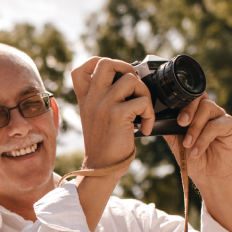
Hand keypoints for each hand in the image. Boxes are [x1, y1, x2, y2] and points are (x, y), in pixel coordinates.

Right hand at [71, 56, 152, 171]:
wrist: (102, 168)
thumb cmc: (103, 146)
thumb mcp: (94, 119)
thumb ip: (102, 100)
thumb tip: (127, 81)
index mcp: (85, 99)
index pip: (82, 69)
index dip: (98, 63)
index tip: (114, 75)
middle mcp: (92, 98)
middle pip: (106, 63)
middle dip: (126, 69)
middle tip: (133, 88)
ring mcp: (104, 104)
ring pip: (131, 79)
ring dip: (144, 93)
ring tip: (143, 111)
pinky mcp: (118, 114)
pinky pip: (143, 101)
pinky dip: (150, 114)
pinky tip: (146, 128)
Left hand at [164, 95, 231, 190]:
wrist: (208, 176)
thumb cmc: (193, 158)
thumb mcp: (176, 143)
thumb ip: (169, 130)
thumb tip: (157, 119)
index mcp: (194, 112)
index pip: (189, 97)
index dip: (180, 101)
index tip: (172, 116)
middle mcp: (208, 111)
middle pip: (199, 98)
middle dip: (188, 109)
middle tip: (181, 123)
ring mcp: (219, 116)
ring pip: (207, 108)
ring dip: (195, 127)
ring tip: (188, 144)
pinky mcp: (229, 125)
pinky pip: (215, 125)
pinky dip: (203, 138)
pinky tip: (197, 151)